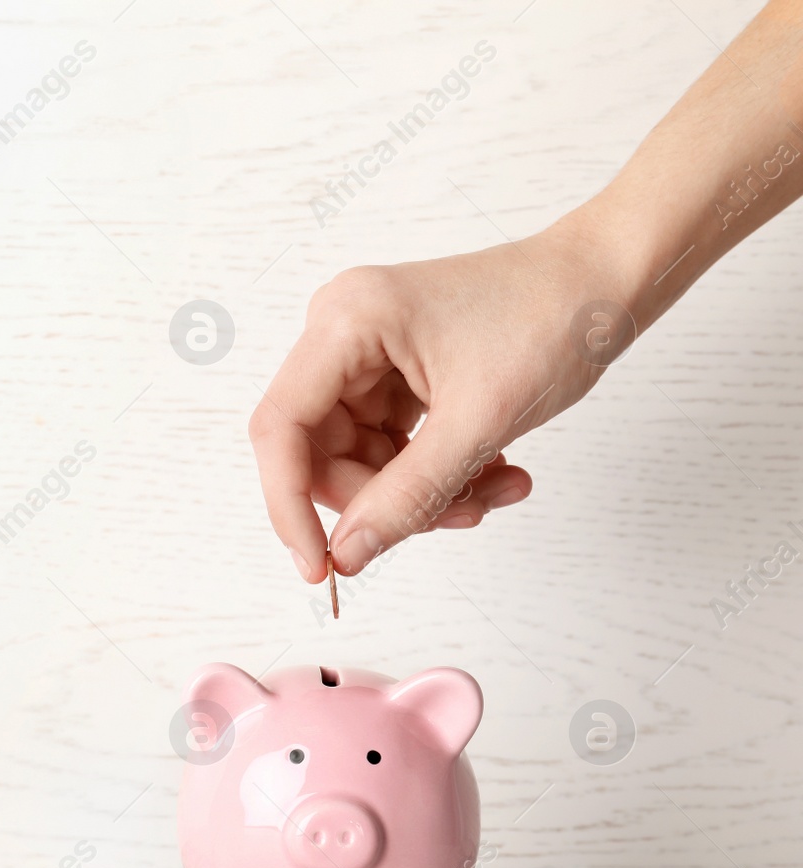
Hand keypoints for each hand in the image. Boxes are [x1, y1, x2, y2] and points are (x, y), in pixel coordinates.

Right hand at [249, 221, 621, 581]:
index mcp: (346, 323)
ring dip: (422, 491)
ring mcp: (368, 353)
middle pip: (322, 451)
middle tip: (454, 517)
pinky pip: (392, 444)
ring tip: (495, 489)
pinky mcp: (395, 370)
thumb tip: (350, 553)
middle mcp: (342, 333)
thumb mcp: (480, 422)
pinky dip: (437, 471)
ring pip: (361, 457)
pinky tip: (493, 471)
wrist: (607, 279)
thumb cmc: (554, 318)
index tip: (321, 566)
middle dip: (382, 499)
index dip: (289, 504)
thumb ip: (407, 495)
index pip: (282, 428)